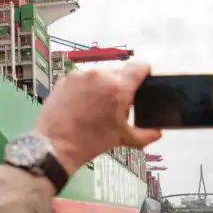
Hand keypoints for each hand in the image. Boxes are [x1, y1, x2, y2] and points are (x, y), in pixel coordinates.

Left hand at [35, 62, 161, 175]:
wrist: (55, 146)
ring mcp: (80, 75)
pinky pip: (81, 79)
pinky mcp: (64, 79)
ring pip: (99, 76)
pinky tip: (80, 106)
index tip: (142, 81)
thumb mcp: (123, 138)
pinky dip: (84, 89)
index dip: (144, 73)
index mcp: (118, 87)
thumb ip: (146, 135)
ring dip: (101, 87)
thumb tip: (156, 132)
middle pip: (118, 73)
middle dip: (120, 87)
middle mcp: (99, 75)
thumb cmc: (90, 142)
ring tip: (95, 108)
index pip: (140, 67)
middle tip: (115, 106)